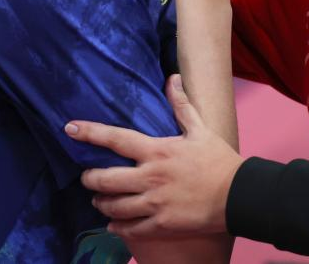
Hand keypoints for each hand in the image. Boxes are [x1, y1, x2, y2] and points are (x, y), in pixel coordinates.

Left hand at [66, 75, 244, 239]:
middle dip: (90, 179)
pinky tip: (114, 224)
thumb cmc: (219, 160)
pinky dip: (118, 227)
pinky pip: (130, 229)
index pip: (116, 139)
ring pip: (114, 206)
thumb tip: (172, 78)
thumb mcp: (201, 129)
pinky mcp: (161, 224)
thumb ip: (181, 105)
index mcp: (157, 151)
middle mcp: (150, 177)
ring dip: (102, 203)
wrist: (239, 194)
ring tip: (99, 200)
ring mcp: (154, 202)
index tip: (69, 128)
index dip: (90, 133)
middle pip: (105, 179)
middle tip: (87, 178)